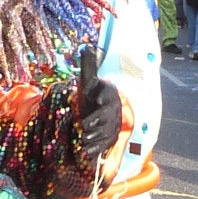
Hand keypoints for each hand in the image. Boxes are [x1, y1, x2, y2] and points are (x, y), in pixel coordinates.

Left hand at [76, 47, 121, 162]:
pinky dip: (96, 149)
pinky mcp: (109, 138)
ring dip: (96, 137)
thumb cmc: (93, 94)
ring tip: (83, 139)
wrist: (99, 111)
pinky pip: (105, 145)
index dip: (105, 99)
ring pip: (107, 133)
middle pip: (108, 118)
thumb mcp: (90, 80)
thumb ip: (89, 65)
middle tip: (85, 126)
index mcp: (110, 95)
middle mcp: (114, 111)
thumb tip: (87, 47)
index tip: (98, 100)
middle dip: (98, 123)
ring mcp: (113, 126)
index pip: (109, 97)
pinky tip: (87, 151)